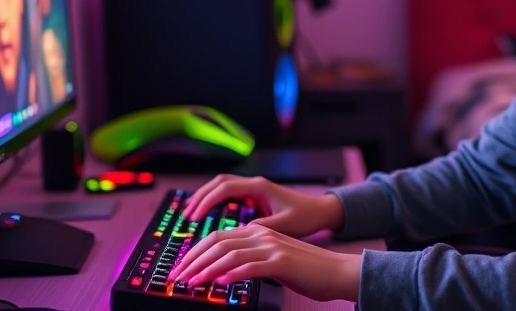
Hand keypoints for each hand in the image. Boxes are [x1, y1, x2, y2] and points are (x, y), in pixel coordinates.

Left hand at [168, 224, 360, 302]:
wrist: (338, 271)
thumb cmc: (308, 270)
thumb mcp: (274, 260)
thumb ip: (252, 260)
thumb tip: (225, 272)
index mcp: (259, 231)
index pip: (218, 236)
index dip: (196, 251)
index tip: (181, 267)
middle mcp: (262, 235)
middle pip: (218, 241)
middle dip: (193, 259)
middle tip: (178, 276)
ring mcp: (272, 247)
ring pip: (229, 254)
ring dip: (206, 269)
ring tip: (192, 282)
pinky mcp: (281, 262)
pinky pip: (250, 266)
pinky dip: (231, 274)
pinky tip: (219, 283)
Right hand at [182, 175, 343, 238]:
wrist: (319, 212)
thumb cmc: (305, 217)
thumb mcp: (283, 226)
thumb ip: (261, 228)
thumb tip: (239, 233)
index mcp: (260, 187)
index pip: (225, 188)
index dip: (207, 201)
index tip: (195, 217)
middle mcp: (255, 184)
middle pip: (219, 182)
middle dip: (200, 196)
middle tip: (187, 215)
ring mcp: (254, 188)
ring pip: (222, 185)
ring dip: (206, 197)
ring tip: (191, 213)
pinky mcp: (255, 195)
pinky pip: (229, 193)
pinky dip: (215, 200)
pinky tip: (207, 212)